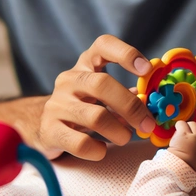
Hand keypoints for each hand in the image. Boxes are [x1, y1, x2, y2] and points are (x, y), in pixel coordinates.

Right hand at [35, 35, 155, 160]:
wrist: (43, 125)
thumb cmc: (83, 105)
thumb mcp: (102, 94)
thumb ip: (126, 94)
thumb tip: (152, 101)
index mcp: (86, 65)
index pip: (103, 45)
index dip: (126, 53)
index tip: (146, 70)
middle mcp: (69, 80)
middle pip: (102, 84)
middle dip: (130, 106)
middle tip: (147, 124)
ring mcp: (57, 104)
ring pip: (95, 116)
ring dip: (118, 131)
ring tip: (125, 138)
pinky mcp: (49, 130)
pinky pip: (80, 143)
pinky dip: (98, 149)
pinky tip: (102, 149)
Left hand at [168, 120, 195, 172]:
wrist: (178, 169)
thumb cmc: (187, 166)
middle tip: (191, 128)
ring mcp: (195, 138)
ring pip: (194, 124)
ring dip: (188, 126)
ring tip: (182, 133)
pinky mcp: (185, 135)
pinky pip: (182, 124)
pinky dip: (179, 125)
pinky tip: (177, 129)